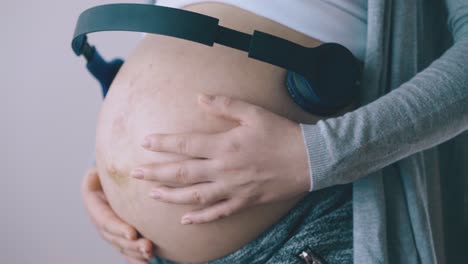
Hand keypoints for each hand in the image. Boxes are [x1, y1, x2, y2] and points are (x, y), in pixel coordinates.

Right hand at [81, 167, 154, 262]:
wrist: (112, 170)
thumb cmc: (112, 162)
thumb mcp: (107, 160)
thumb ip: (108, 165)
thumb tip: (106, 166)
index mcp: (93, 200)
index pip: (105, 218)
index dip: (118, 227)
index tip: (133, 234)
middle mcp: (99, 216)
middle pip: (113, 236)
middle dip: (130, 244)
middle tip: (148, 247)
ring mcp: (108, 227)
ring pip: (120, 244)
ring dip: (134, 252)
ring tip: (150, 255)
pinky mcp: (118, 232)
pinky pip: (125, 248)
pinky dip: (134, 258)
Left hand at [131, 94, 310, 223]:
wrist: (310, 160)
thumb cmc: (282, 133)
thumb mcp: (254, 112)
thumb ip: (224, 105)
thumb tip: (199, 98)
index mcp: (224, 145)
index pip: (185, 144)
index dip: (163, 143)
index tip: (144, 142)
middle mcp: (224, 169)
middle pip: (182, 172)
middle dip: (156, 172)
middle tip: (135, 173)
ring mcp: (233, 188)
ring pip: (195, 196)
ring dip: (171, 196)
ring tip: (152, 194)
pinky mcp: (244, 201)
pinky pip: (218, 213)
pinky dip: (200, 218)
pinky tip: (185, 219)